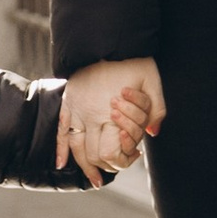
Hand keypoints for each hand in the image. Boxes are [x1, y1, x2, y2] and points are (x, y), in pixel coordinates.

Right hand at [57, 56, 163, 187]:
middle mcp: (91, 115)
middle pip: (94, 154)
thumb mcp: (152, 81)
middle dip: (105, 166)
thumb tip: (153, 133)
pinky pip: (61, 130)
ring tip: (94, 180)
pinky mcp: (68, 102)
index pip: (113, 151)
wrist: (105, 38)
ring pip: (76, 147)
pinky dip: (60, 149)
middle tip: (113, 171)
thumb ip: (156, 108)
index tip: (133, 158)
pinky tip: (61, 164)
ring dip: (85, 167)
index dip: (123, 161)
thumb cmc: (133, 59)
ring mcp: (76, 109)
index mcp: (113, 112)